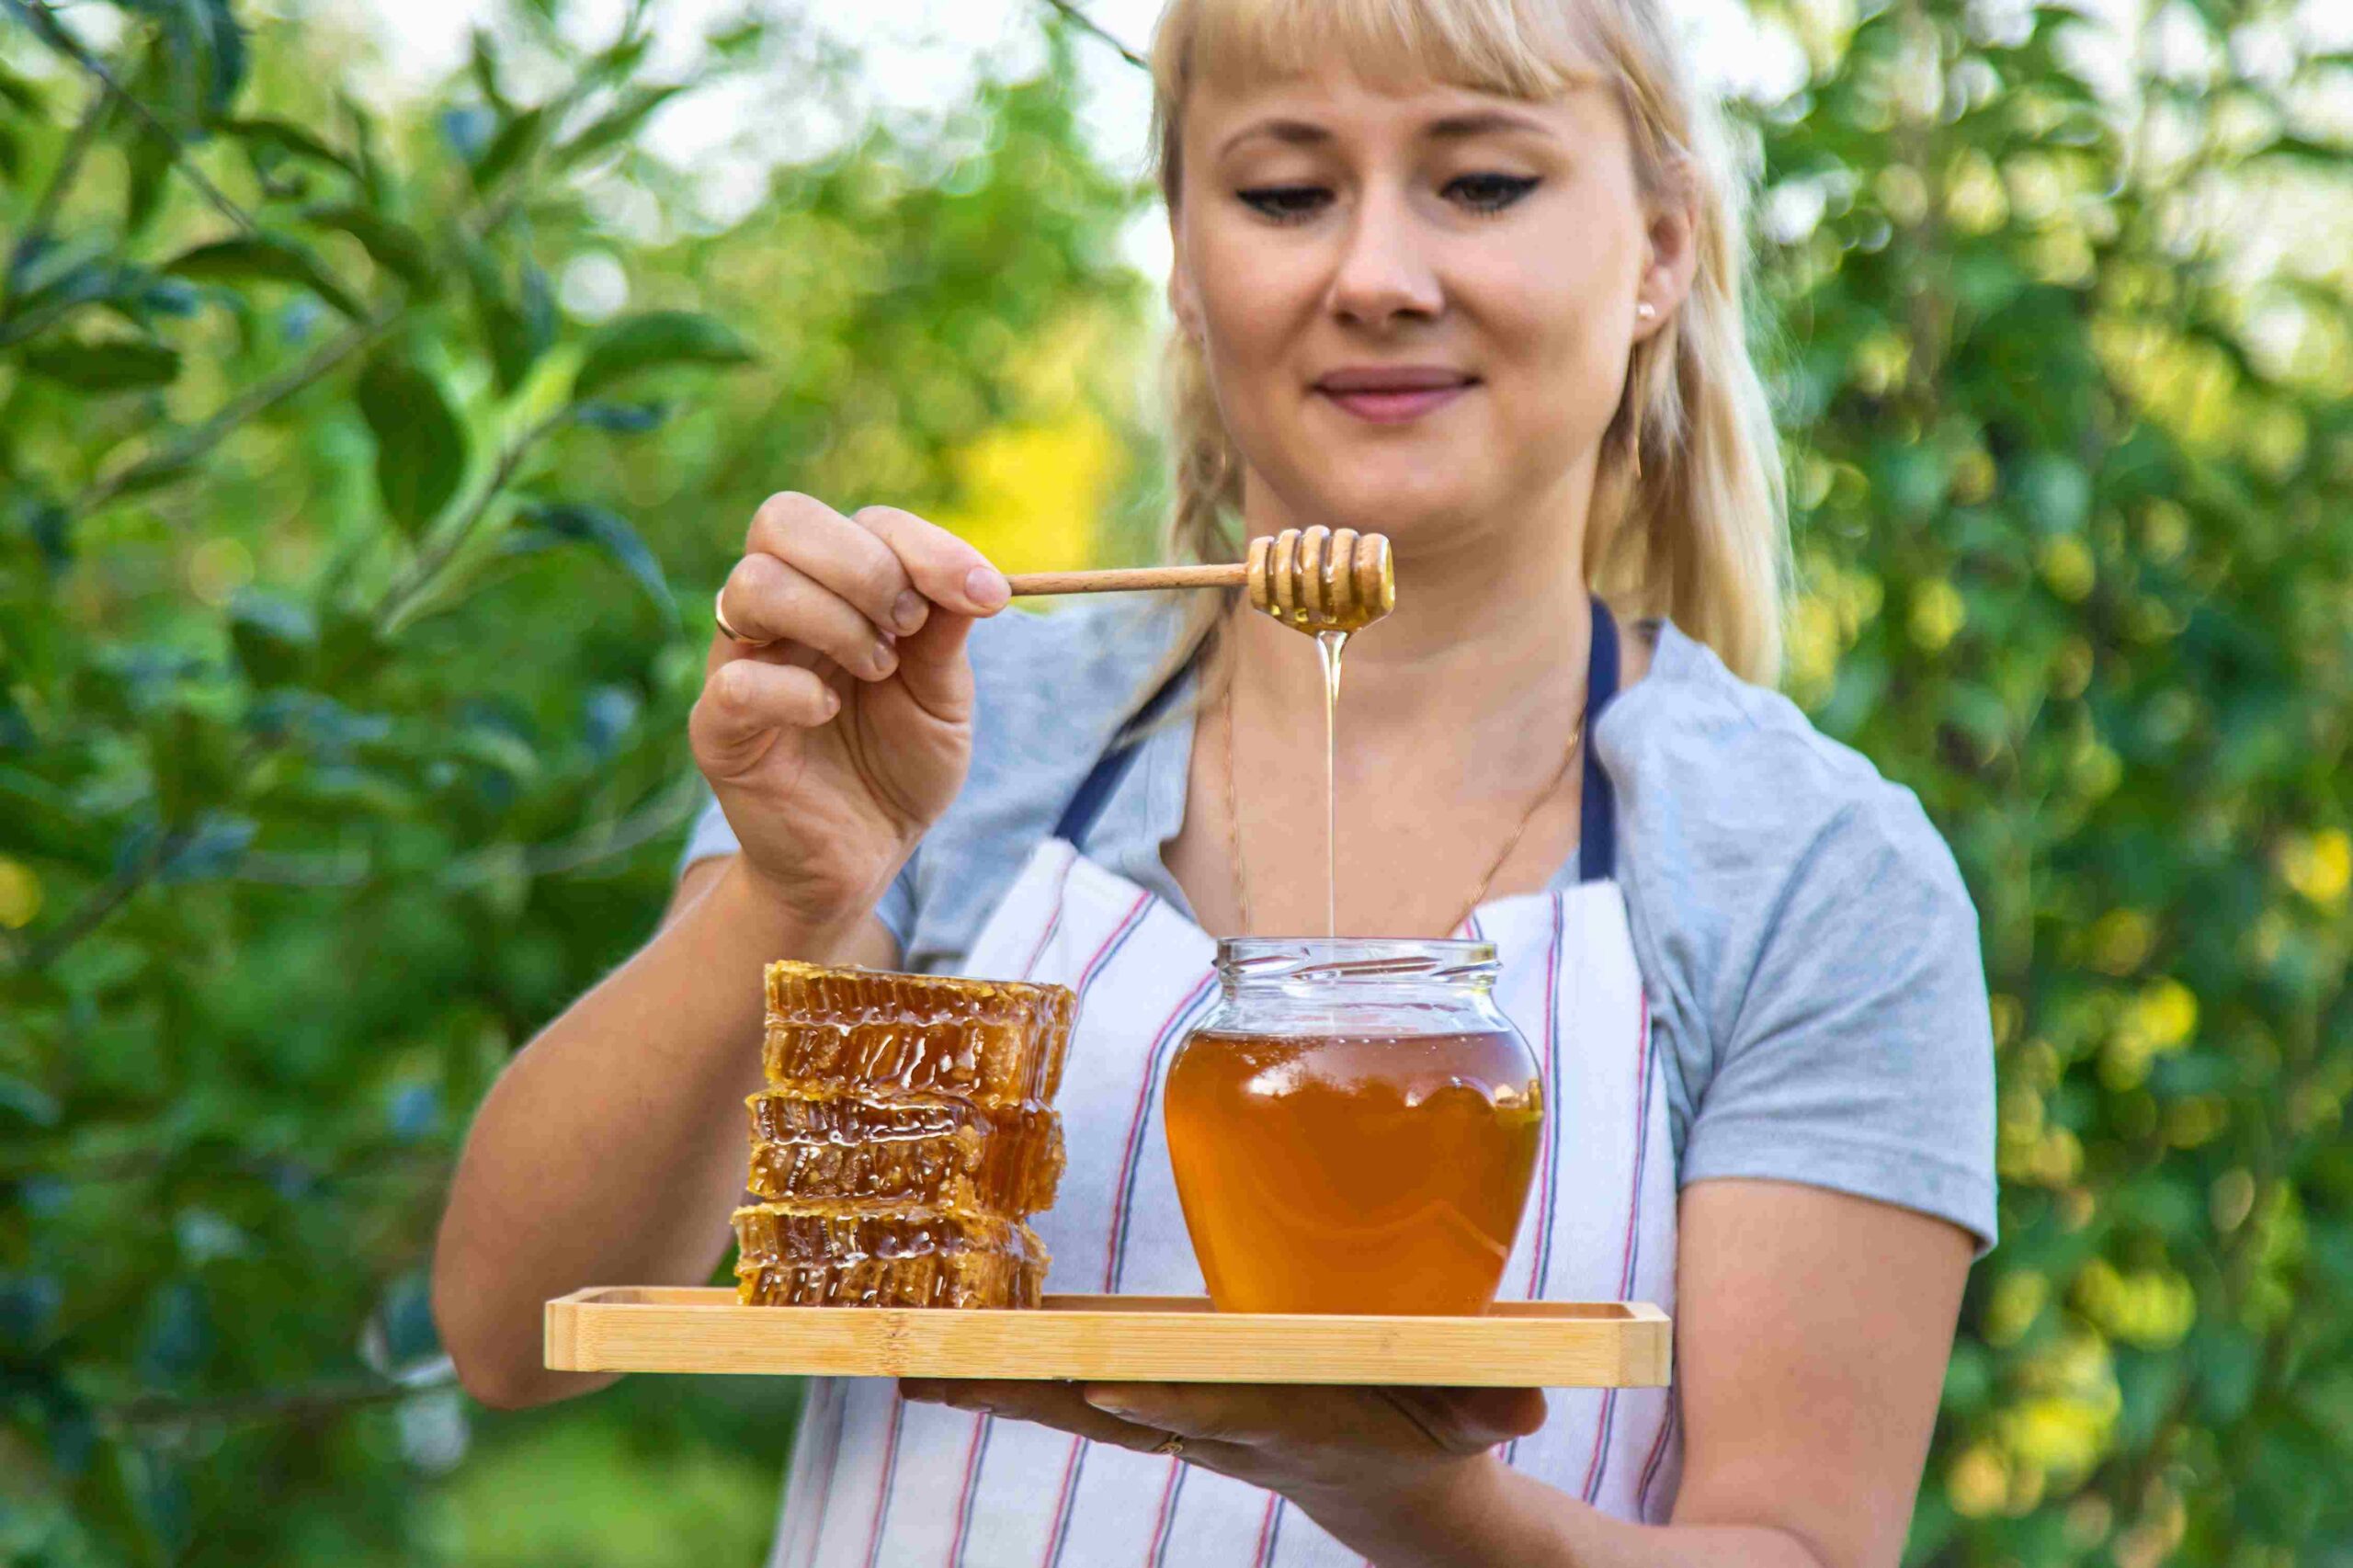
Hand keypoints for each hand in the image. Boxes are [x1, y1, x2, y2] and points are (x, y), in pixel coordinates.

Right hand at [690, 494, 1008, 929]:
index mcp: (834, 590)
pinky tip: (828, 711)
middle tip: (910, 628)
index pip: (863, 522)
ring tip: (879, 671)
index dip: (925, 546)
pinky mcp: (720, 729)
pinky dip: (793, 688)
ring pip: (752, 585)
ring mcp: (740, 664)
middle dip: (866, 566)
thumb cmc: (899, 766)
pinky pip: (737, 683)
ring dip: (833, 619)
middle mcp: (778, 613)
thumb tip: (977, 580)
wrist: (864, 856)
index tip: (985, 596)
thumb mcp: (943, 697)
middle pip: (783, 520)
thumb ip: (948, 633)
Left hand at [897, 1378, 1542, 1530]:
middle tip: (941, 1373)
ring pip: (1072, 1400)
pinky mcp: (1157, 1403)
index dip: (1165, 1400)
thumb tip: (1530, 1402)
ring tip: (903, 1367)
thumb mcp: (1468, 1418)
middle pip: (1108, 1409)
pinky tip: (929, 1364)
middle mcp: (1211, 1424)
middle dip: (1028, 1395)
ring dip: (991, 1388)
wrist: (1384, 1485)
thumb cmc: (1425, 1427)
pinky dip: (1002, 1378)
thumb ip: (1492, 1403)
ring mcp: (1177, 1419)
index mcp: (1283, 1419)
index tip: (1109, 1384)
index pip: (1216, 1410)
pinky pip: (1069, 1388)